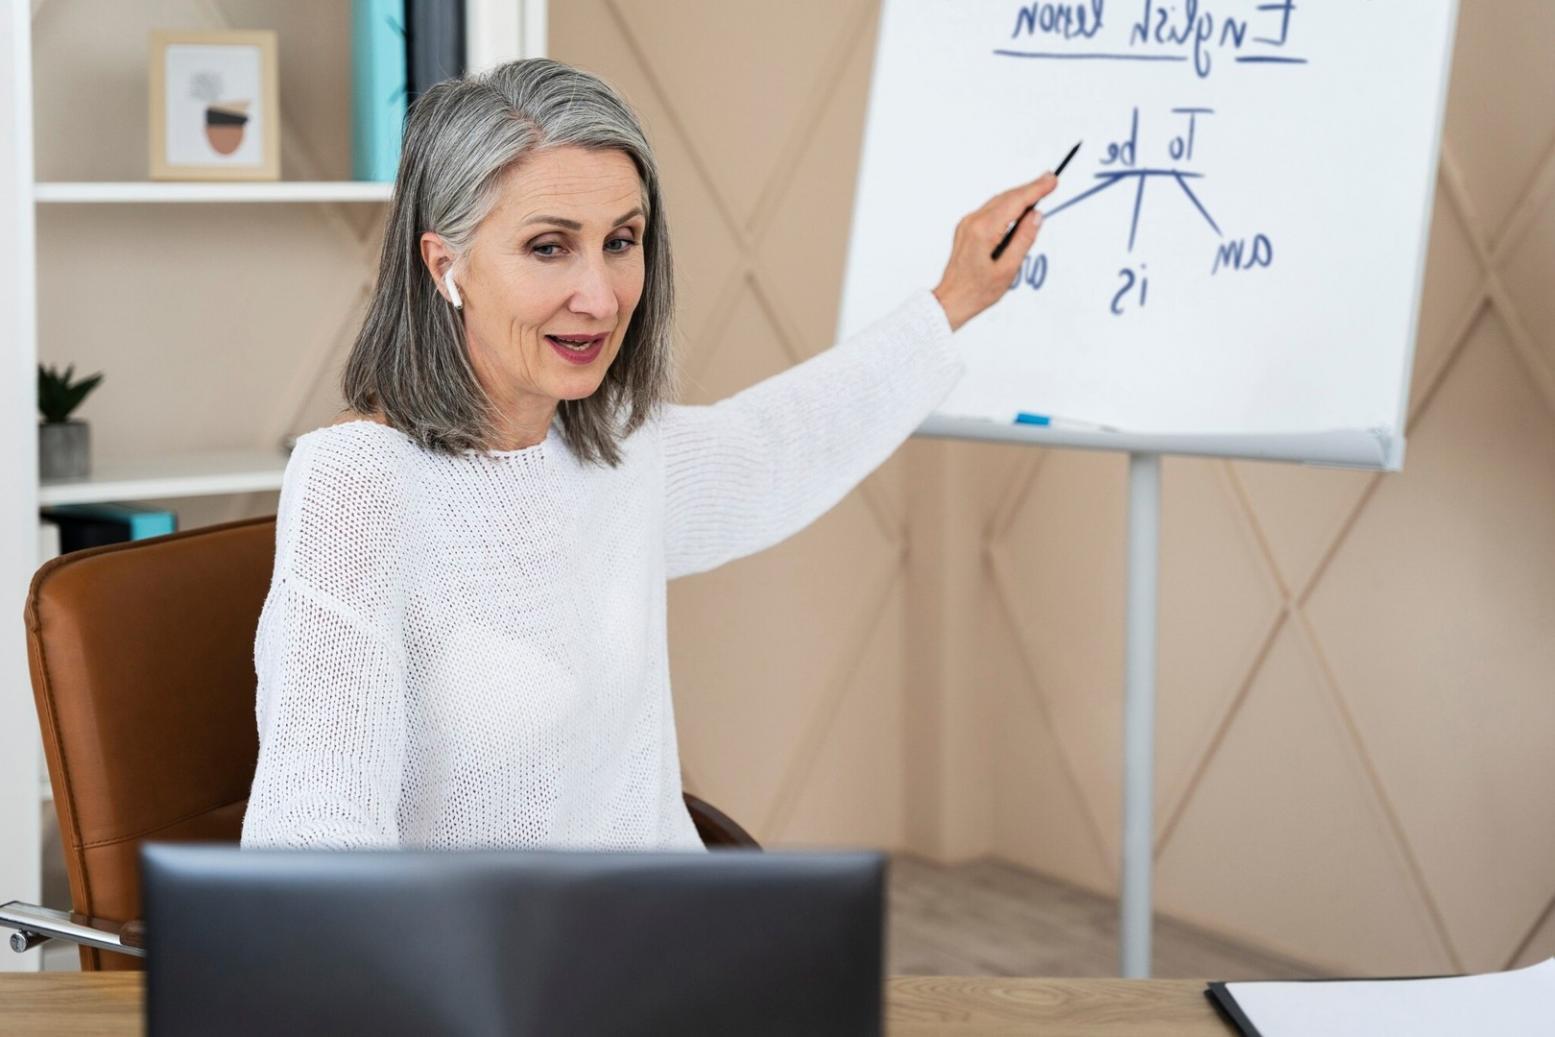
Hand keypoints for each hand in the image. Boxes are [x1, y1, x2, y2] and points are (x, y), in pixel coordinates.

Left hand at [931, 172, 1058, 331]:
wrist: (952, 300)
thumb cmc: (977, 291)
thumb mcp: (1008, 269)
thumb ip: (1023, 240)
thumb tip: (1036, 216)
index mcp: (983, 231)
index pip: (1015, 202)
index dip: (1035, 189)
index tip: (1051, 181)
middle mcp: (973, 222)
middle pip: (1006, 197)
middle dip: (1030, 188)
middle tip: (1050, 181)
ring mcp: (967, 224)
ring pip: (998, 201)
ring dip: (1019, 195)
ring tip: (1040, 189)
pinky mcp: (967, 228)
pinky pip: (991, 210)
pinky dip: (1008, 205)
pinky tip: (1020, 207)